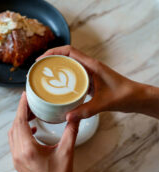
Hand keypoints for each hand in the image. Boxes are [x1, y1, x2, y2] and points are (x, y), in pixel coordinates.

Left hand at [8, 92, 79, 171]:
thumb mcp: (66, 154)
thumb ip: (70, 133)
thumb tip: (75, 118)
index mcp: (28, 149)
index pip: (20, 121)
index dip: (22, 106)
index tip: (25, 95)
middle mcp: (18, 153)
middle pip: (15, 125)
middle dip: (22, 111)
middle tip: (31, 102)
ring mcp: (16, 158)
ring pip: (13, 133)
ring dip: (20, 121)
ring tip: (31, 113)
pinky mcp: (18, 161)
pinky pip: (15, 141)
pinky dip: (20, 132)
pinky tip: (32, 130)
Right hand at [37, 45, 158, 119]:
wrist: (136, 98)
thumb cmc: (124, 95)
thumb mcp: (103, 103)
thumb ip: (85, 110)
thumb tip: (67, 117)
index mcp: (92, 65)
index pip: (69, 51)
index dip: (53, 52)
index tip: (41, 59)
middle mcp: (89, 66)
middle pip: (66, 56)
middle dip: (51, 60)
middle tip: (39, 69)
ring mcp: (89, 73)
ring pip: (69, 65)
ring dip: (56, 68)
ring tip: (44, 76)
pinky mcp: (90, 80)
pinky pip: (73, 75)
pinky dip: (63, 78)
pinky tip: (58, 88)